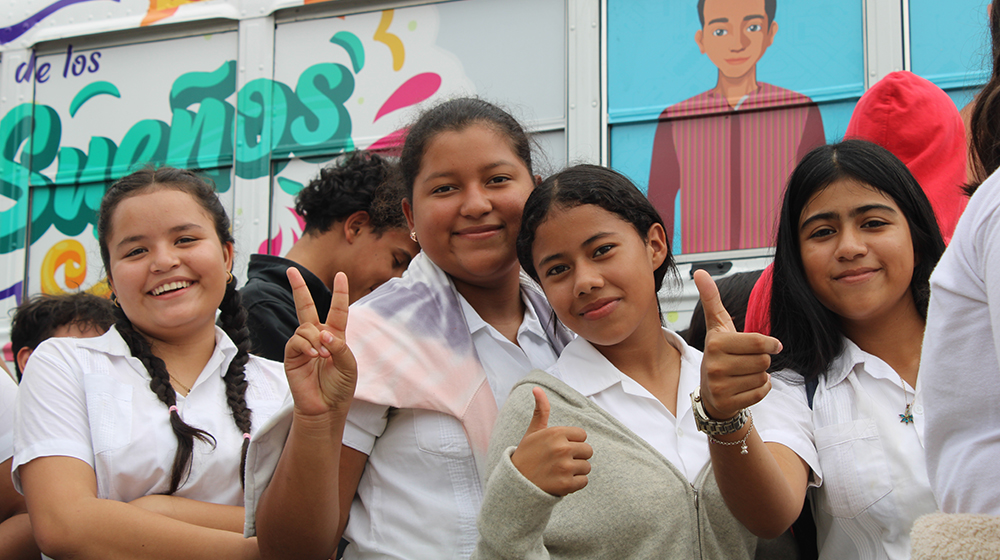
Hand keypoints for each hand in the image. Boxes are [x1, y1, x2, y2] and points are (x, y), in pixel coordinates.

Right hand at [284, 269, 357, 416]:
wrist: (326, 408)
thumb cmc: (340, 387)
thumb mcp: (349, 365)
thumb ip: (339, 346)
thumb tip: (322, 333)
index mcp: (335, 336)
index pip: (337, 310)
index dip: (339, 293)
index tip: (341, 275)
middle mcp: (317, 337)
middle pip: (306, 307)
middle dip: (299, 288)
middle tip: (290, 270)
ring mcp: (303, 345)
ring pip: (305, 327)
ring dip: (316, 338)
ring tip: (323, 356)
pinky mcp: (291, 356)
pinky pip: (296, 340)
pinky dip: (306, 345)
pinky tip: (314, 356)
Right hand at [510, 388, 592, 496]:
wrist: (516, 484)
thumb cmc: (526, 455)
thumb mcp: (533, 432)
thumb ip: (541, 410)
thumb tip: (536, 388)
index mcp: (556, 433)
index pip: (582, 435)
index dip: (573, 442)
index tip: (560, 448)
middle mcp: (562, 449)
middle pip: (588, 451)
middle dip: (577, 456)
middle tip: (561, 461)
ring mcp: (565, 467)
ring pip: (586, 467)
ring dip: (576, 471)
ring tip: (560, 471)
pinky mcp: (567, 484)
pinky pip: (584, 481)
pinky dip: (575, 483)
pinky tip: (561, 481)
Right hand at [694, 270, 781, 419]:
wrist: (710, 392)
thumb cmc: (720, 354)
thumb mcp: (717, 327)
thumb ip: (711, 300)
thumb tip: (700, 271)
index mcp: (715, 343)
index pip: (759, 342)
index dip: (770, 343)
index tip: (772, 345)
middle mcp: (714, 365)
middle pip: (763, 360)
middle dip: (762, 360)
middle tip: (746, 362)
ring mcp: (719, 386)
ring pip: (763, 377)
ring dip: (760, 376)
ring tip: (744, 374)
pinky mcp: (727, 402)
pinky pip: (761, 392)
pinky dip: (760, 390)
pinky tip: (745, 387)